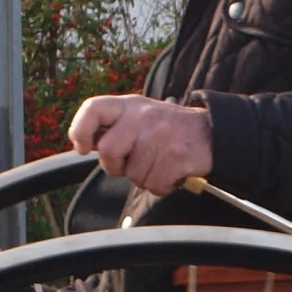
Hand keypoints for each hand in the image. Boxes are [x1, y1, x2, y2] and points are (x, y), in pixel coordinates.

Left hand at [68, 94, 213, 196]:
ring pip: (134, 175)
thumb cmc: (169, 129)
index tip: (82, 148)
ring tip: (159, 164)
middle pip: (108, 151)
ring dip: (145, 178)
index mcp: (130, 106)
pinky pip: (155, 184)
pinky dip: (162, 186)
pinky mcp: (177, 155)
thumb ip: (114, 127)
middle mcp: (143, 117)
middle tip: (133, 164)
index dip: (81, 129)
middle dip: (117, 167)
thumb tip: (83, 144)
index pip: (93, 108)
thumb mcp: (140, 117)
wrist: (211, 133)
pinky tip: (171, 173)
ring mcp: (161, 135)